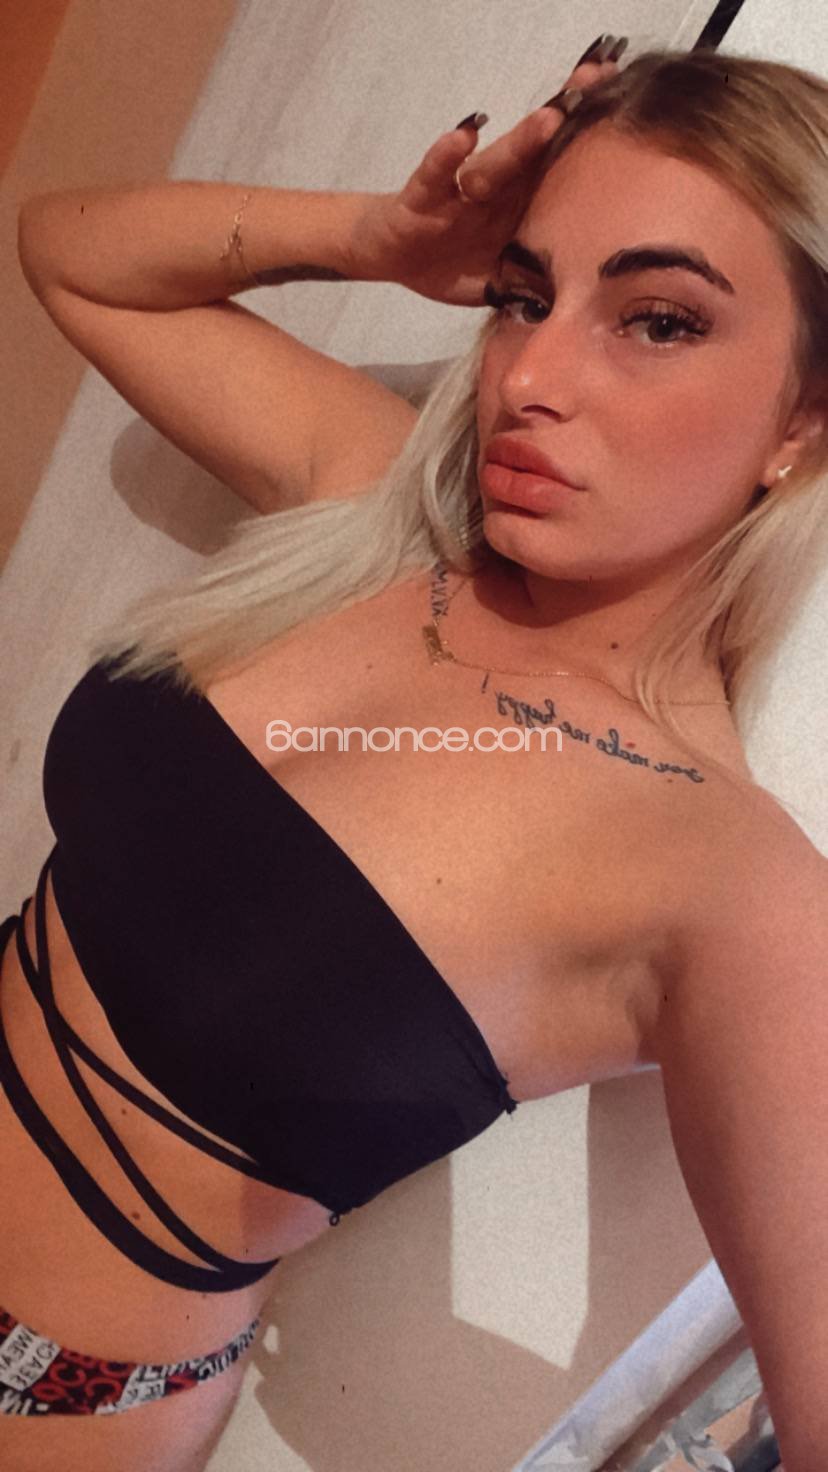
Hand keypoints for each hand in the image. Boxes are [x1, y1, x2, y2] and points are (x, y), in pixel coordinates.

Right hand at [354, 36, 626, 306]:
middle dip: (565, 117)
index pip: (556, 168)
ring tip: (549, 119)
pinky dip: (446, 157)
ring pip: (493, 165)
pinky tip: (463, 135)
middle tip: (598, 82)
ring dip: (520, 143)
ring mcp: (459, 191)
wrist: (393, 257)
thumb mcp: (500, 281)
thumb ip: (534, 285)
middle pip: (533, 153)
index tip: (623, 107)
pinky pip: (435, 176)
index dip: (586, 140)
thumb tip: (580, 309)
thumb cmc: (452, 261)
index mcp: (517, 206)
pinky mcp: (422, 198)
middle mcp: (494, 190)